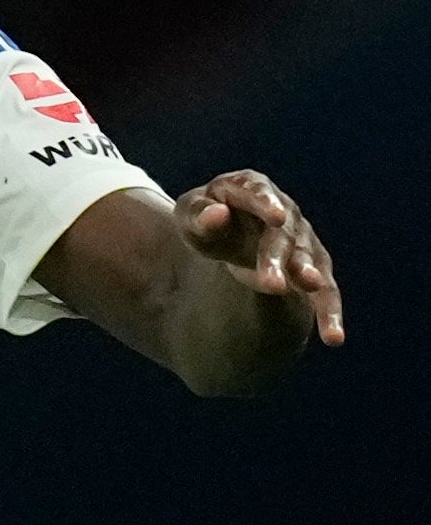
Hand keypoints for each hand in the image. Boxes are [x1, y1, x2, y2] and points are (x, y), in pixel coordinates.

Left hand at [176, 170, 341, 346]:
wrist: (225, 232)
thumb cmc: (204, 219)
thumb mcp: (190, 214)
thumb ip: (199, 215)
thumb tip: (217, 214)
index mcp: (249, 187)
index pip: (258, 192)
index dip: (267, 204)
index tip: (276, 216)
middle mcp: (284, 210)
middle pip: (281, 235)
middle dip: (277, 258)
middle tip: (272, 284)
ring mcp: (301, 238)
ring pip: (308, 260)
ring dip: (309, 278)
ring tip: (309, 290)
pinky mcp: (312, 266)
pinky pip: (324, 290)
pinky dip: (328, 311)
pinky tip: (333, 337)